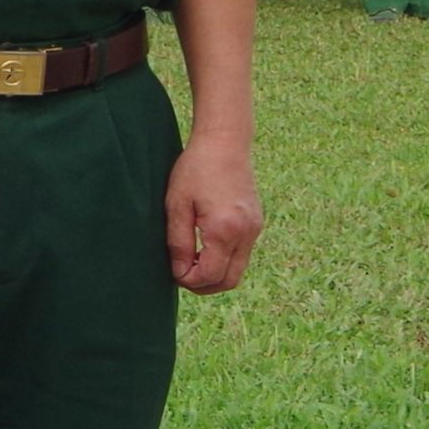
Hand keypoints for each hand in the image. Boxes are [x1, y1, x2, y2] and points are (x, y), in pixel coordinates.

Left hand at [165, 137, 265, 295]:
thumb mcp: (176, 205)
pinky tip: (205, 250)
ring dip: (215, 275)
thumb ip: (178, 243)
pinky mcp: (256, 224)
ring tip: (191, 263)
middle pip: (229, 281)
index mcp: (225, 230)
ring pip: (238, 271)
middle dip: (204, 286)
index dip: (188, 280)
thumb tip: (179, 272)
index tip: (172, 272)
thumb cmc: (195, 169)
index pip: (210, 276)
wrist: (224, 143)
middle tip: (181, 275)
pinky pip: (242, 255)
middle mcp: (246, 233)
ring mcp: (255, 229)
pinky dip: (224, 261)